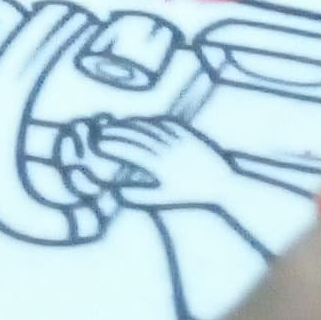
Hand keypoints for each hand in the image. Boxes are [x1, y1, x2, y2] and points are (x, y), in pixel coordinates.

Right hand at [88, 115, 253, 217]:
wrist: (221, 184)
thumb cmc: (190, 194)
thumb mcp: (162, 199)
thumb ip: (138, 196)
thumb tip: (115, 192)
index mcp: (161, 166)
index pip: (130, 151)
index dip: (112, 146)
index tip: (98, 145)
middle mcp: (169, 148)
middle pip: (137, 135)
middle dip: (117, 132)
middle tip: (101, 132)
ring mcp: (179, 138)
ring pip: (150, 127)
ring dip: (131, 124)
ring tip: (117, 126)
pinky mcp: (188, 132)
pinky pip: (165, 122)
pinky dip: (150, 121)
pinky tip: (142, 122)